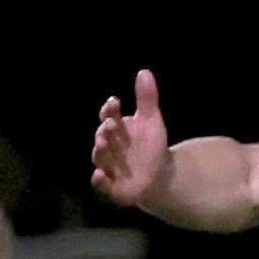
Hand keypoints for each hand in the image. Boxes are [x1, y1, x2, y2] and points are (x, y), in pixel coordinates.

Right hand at [91, 69, 168, 207]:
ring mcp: (108, 166)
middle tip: (111, 125)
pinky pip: (101, 185)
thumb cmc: (150, 147)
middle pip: (102, 136)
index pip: (108, 115)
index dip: (110, 109)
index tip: (116, 102)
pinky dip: (99, 181)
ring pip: (99, 158)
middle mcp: (107, 146)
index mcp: (115, 128)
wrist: (159, 177)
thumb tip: (144, 71)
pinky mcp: (111, 187)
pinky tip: (100, 175)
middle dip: (104, 131)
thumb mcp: (151, 122)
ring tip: (103, 144)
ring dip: (100, 152)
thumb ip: (147, 98)